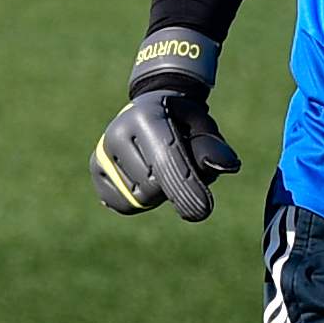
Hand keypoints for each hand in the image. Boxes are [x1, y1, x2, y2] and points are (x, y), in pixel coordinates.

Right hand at [92, 31, 240, 221]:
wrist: (150, 112)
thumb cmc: (183, 123)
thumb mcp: (203, 128)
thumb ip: (213, 147)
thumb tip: (227, 165)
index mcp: (145, 116)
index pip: (165, 159)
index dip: (185, 187)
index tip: (202, 210)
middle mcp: (117, 132)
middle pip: (152, 186)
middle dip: (174, 187)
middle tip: (179, 166)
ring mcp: (102, 151)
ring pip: (138, 199)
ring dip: (158, 195)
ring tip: (161, 170)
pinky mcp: (96, 169)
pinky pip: (121, 204)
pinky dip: (140, 203)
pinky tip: (145, 181)